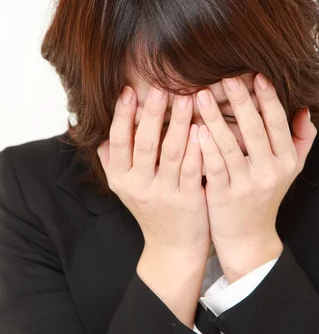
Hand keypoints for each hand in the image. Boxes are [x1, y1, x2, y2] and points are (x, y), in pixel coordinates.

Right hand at [96, 85, 210, 259]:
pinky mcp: (187, 201)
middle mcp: (138, 186)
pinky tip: (202, 127)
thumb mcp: (125, 187)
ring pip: (170, 152)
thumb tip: (101, 130)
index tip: (129, 90)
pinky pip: (191, 169)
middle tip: (161, 86)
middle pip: (144, 142)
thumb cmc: (151, 208)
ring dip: (178, 122)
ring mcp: (163, 194)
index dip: (122, 115)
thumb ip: (113, 160)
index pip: (118, 140)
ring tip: (187, 97)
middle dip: (152, 112)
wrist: (173, 247)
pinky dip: (196, 147)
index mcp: (120, 178)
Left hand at [195, 73, 316, 280]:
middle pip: (255, 129)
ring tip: (202, 94)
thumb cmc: (265, 196)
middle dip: (240, 100)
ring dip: (215, 117)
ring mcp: (247, 184)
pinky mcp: (225, 195)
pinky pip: (213, 165)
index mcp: (287, 160)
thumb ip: (301, 140)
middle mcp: (270, 171)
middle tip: (226, 75)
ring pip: (230, 145)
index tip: (256, 74)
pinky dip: (204, 146)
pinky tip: (194, 127)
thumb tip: (304, 109)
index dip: (267, 98)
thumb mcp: (290, 170)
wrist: (248, 238)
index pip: (277, 122)